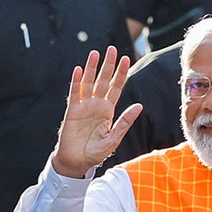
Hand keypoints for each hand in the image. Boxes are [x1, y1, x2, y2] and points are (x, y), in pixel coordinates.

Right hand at [51, 47, 141, 177]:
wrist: (77, 161)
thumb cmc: (96, 152)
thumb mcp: (114, 137)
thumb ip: (125, 121)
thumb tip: (140, 106)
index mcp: (108, 110)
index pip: (116, 87)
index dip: (121, 74)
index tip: (126, 59)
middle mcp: (96, 105)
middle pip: (103, 80)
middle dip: (108, 65)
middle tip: (112, 49)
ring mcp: (84, 106)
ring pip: (88, 83)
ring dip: (91, 68)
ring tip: (95, 53)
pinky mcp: (72, 111)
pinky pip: (74, 93)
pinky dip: (76, 81)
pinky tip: (79, 70)